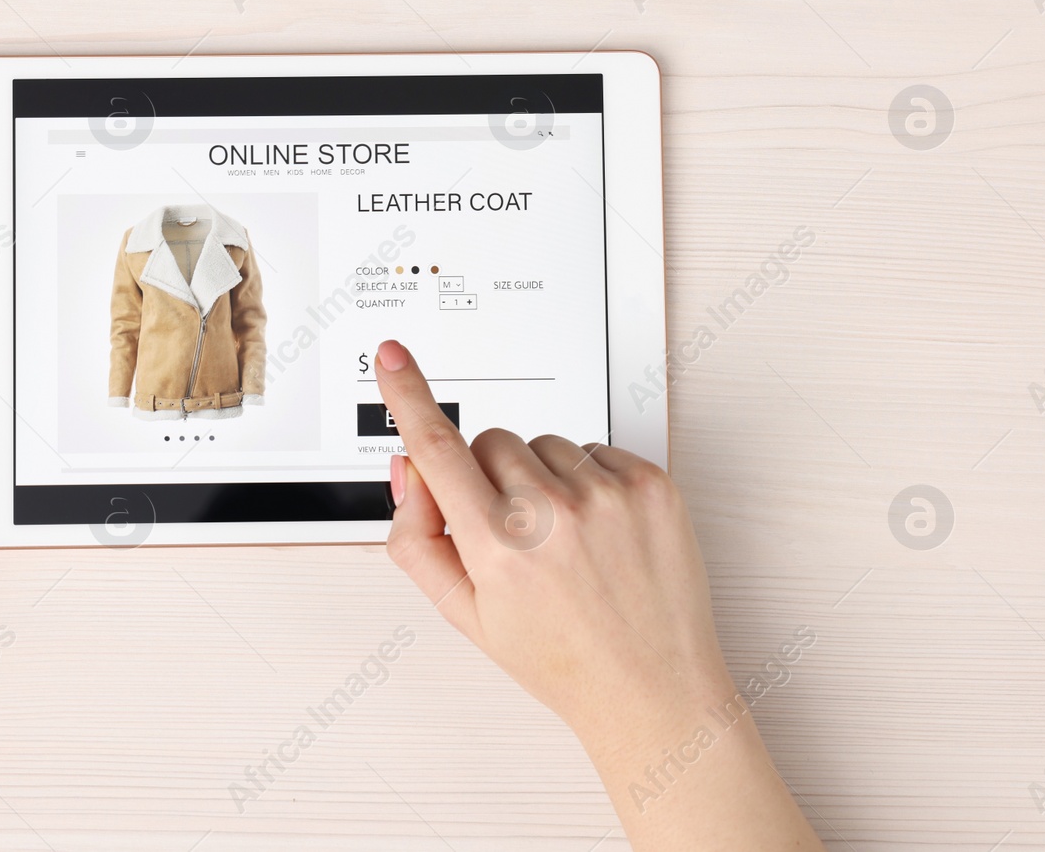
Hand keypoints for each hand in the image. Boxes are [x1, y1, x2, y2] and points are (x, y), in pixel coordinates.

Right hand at [374, 339, 823, 850]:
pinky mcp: (650, 483)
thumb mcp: (466, 615)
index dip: (407, 394)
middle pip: (490, 441)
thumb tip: (410, 471)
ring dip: (542, 477)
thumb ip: (419, 539)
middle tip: (513, 533)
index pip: (437, 449)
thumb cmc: (562, 659)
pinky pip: (594, 449)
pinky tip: (598, 531)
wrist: (653, 688)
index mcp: (498, 547)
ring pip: (543, 442)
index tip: (392, 355)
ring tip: (564, 540)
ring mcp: (607, 494)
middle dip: (489, 476)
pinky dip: (588, 481)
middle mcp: (553, 513)